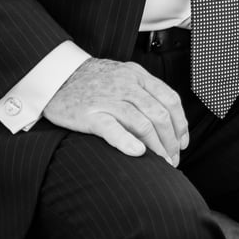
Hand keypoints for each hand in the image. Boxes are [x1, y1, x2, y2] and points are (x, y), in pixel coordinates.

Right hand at [43, 58, 189, 165]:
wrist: (56, 75)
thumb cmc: (91, 81)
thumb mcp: (121, 75)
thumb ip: (142, 91)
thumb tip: (166, 120)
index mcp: (137, 75)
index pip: (169, 98)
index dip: (181, 123)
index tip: (183, 143)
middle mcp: (126, 84)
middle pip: (160, 114)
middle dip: (171, 141)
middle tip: (173, 160)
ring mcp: (108, 98)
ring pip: (143, 123)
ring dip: (157, 147)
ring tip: (161, 164)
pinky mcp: (89, 113)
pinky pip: (113, 128)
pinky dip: (128, 142)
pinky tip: (138, 153)